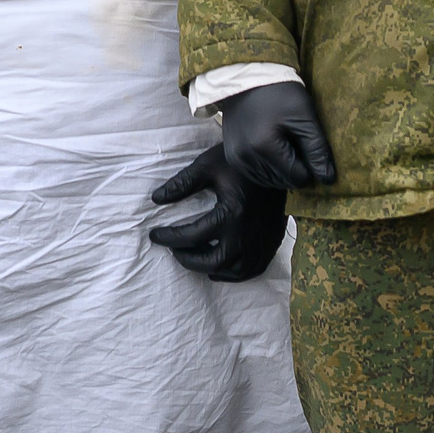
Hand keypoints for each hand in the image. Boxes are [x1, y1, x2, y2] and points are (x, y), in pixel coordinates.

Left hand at [149, 144, 289, 280]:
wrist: (278, 160)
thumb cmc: (240, 161)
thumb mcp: (207, 166)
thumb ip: (181, 184)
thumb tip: (156, 199)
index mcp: (230, 214)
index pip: (191, 237)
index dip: (168, 238)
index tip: (155, 235)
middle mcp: (247, 233)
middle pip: (213, 262)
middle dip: (188, 260)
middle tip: (176, 251)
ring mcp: (262, 241)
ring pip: (234, 271)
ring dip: (212, 268)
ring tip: (197, 257)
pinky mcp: (272, 241)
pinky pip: (253, 269)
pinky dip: (235, 272)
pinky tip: (223, 264)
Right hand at [218, 82, 337, 191]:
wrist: (249, 77)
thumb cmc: (281, 93)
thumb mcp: (305, 117)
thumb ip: (317, 150)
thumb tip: (328, 180)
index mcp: (264, 147)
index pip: (298, 178)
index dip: (310, 167)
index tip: (309, 146)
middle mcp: (246, 158)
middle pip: (284, 182)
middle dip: (295, 167)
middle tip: (295, 140)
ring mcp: (236, 159)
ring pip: (271, 182)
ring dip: (282, 169)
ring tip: (283, 141)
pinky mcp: (232, 157)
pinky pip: (257, 175)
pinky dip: (269, 167)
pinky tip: (271, 147)